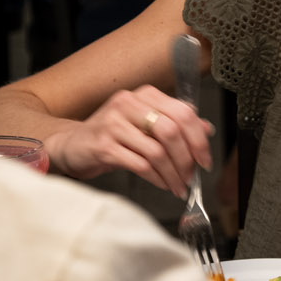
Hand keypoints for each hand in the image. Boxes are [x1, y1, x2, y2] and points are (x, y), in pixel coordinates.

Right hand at [46, 85, 211, 195]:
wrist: (73, 145)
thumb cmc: (114, 136)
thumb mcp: (146, 125)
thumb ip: (175, 124)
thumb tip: (207, 129)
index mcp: (145, 95)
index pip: (183, 112)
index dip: (198, 139)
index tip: (205, 160)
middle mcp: (129, 104)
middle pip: (171, 131)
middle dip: (186, 159)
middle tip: (191, 177)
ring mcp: (114, 123)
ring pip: (156, 151)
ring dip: (172, 173)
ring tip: (178, 185)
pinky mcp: (104, 145)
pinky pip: (140, 164)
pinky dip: (157, 178)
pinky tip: (163, 184)